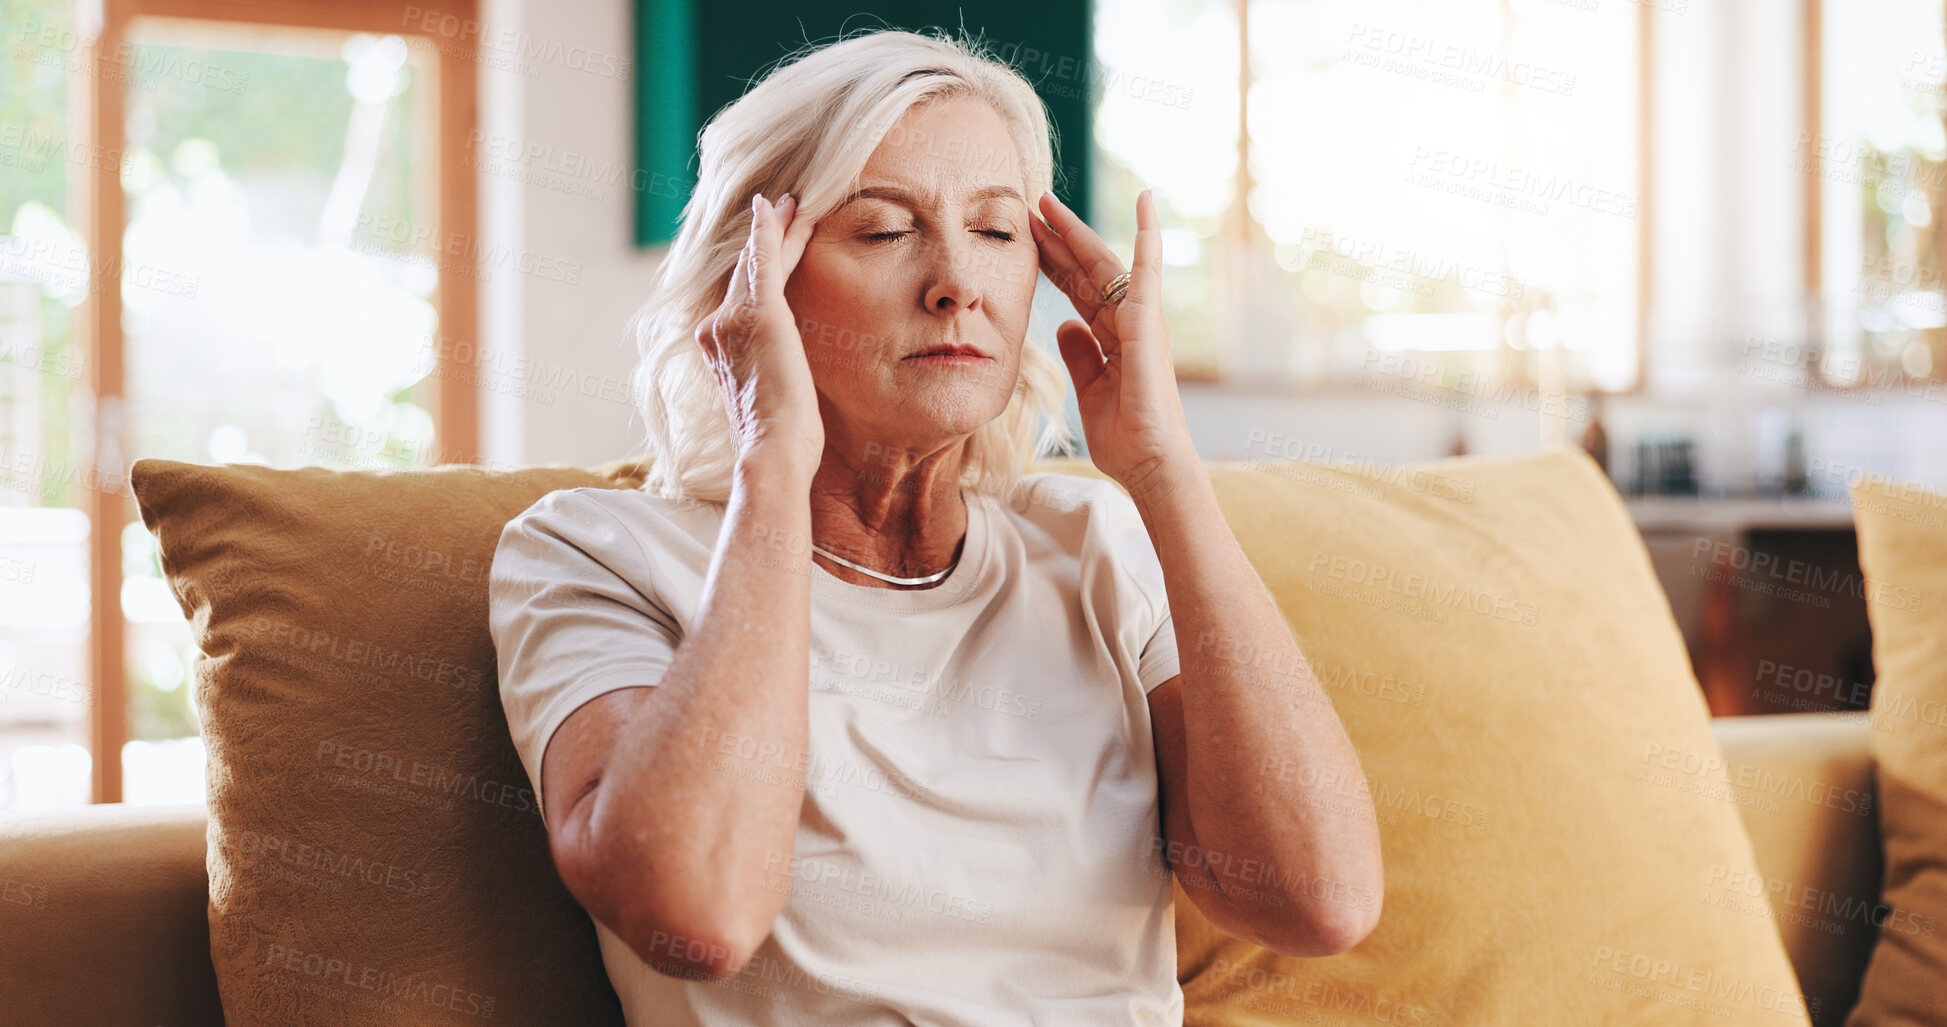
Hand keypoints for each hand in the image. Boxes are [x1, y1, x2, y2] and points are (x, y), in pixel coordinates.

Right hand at [697, 192, 821, 475]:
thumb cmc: (780, 442)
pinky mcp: (760, 314)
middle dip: (766, 240)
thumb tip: (785, 372)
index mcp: (719, 350)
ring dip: (776, 229)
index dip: (757, 270)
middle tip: (783, 208)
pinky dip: (768, 231)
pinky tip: (774, 206)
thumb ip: (770, 374)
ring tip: (793, 202)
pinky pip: (764, 260)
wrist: (772, 451)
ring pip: (758, 262)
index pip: (743, 298)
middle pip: (747, 274)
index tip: (768, 251)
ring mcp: (733, 319)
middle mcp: (717, 329)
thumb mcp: (771, 402)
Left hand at [1031, 189, 1197, 498]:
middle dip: (1059, 236)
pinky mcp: (1148, 321)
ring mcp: (1140, 318)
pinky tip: (1146, 200)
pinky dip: (1148, 233)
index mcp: (1112, 337)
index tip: (1030, 237)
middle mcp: (1128, 321)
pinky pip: (1148, 269)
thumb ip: (1079, 355)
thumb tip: (1065, 325)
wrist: (1149, 463)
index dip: (1054, 262)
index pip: (1078, 290)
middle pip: (1087, 269)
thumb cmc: (1125, 437)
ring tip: (1048, 202)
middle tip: (1032, 203)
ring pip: (1103, 263)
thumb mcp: (1089, 390)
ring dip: (1076, 230)